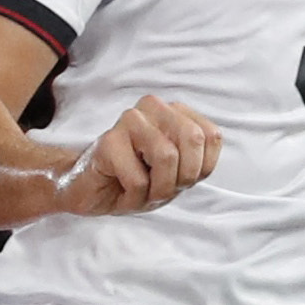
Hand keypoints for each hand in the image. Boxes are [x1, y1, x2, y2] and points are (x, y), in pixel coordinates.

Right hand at [54, 95, 220, 217]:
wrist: (93, 192)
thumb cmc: (138, 181)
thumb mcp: (180, 173)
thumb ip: (199, 156)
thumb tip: (205, 140)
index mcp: (175, 111)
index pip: (211, 136)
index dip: (199, 169)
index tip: (177, 178)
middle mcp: (154, 107)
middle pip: (193, 139)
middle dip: (181, 177)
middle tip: (160, 187)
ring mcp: (129, 120)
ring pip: (167, 157)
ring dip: (157, 189)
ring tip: (141, 190)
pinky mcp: (108, 141)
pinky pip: (138, 179)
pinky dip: (134, 198)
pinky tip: (121, 190)